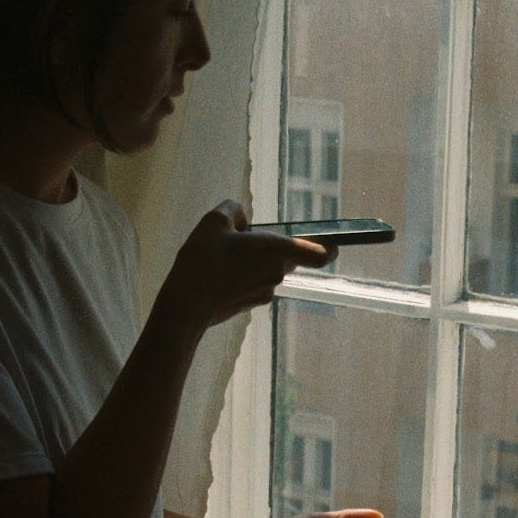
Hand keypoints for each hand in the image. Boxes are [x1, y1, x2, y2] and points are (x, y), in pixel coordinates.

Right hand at [171, 201, 336, 328]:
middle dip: (271, 246)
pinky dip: (244, 275)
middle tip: (243, 238)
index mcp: (276, 250)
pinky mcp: (252, 304)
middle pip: (288, 256)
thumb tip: (241, 220)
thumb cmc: (202, 261)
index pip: (320, 253)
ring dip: (254, 260)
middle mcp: (277, 273)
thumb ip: (233, 210)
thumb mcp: (213, 221)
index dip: (329, 248)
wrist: (185, 306)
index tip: (333, 243)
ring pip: (269, 269)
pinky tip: (219, 272)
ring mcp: (266, 292)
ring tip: (223, 255)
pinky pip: (255, 282)